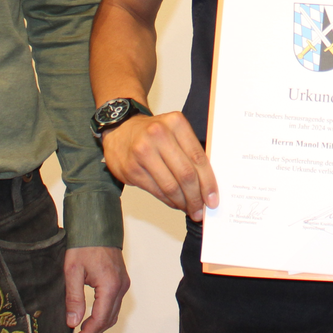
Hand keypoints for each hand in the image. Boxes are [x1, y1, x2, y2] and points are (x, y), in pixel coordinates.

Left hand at [64, 246, 129, 332]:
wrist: (97, 224)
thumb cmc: (84, 243)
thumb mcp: (72, 270)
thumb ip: (74, 297)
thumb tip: (73, 322)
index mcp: (110, 285)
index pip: (100, 319)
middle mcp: (121, 286)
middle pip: (108, 321)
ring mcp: (123, 284)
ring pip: (112, 314)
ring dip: (97, 328)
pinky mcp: (120, 281)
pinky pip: (113, 305)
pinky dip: (101, 317)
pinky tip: (88, 321)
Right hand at [100, 110, 217, 220]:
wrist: (120, 130)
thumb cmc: (151, 133)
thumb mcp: (174, 132)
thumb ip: (190, 151)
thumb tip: (207, 183)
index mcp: (176, 123)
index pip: (198, 158)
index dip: (208, 182)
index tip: (213, 198)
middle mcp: (159, 134)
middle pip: (186, 174)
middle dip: (196, 197)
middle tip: (201, 209)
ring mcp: (143, 152)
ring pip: (171, 186)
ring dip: (183, 202)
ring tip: (189, 208)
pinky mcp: (132, 169)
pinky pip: (156, 191)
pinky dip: (169, 201)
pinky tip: (175, 203)